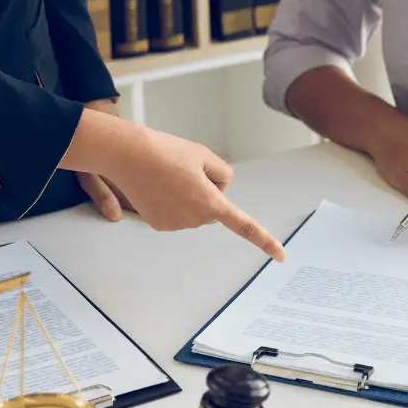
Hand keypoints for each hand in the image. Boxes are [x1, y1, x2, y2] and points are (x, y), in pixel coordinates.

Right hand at [63, 110, 285, 260]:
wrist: (126, 155)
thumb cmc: (166, 151)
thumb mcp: (204, 155)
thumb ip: (222, 174)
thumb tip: (219, 190)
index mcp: (211, 202)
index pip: (244, 225)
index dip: (264, 240)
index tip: (281, 255)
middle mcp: (194, 219)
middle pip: (213, 208)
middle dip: (207, 193)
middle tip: (185, 171)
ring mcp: (175, 225)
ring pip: (194, 211)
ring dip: (187, 196)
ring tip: (167, 176)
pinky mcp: (159, 225)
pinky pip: (177, 214)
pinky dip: (171, 202)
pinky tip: (157, 187)